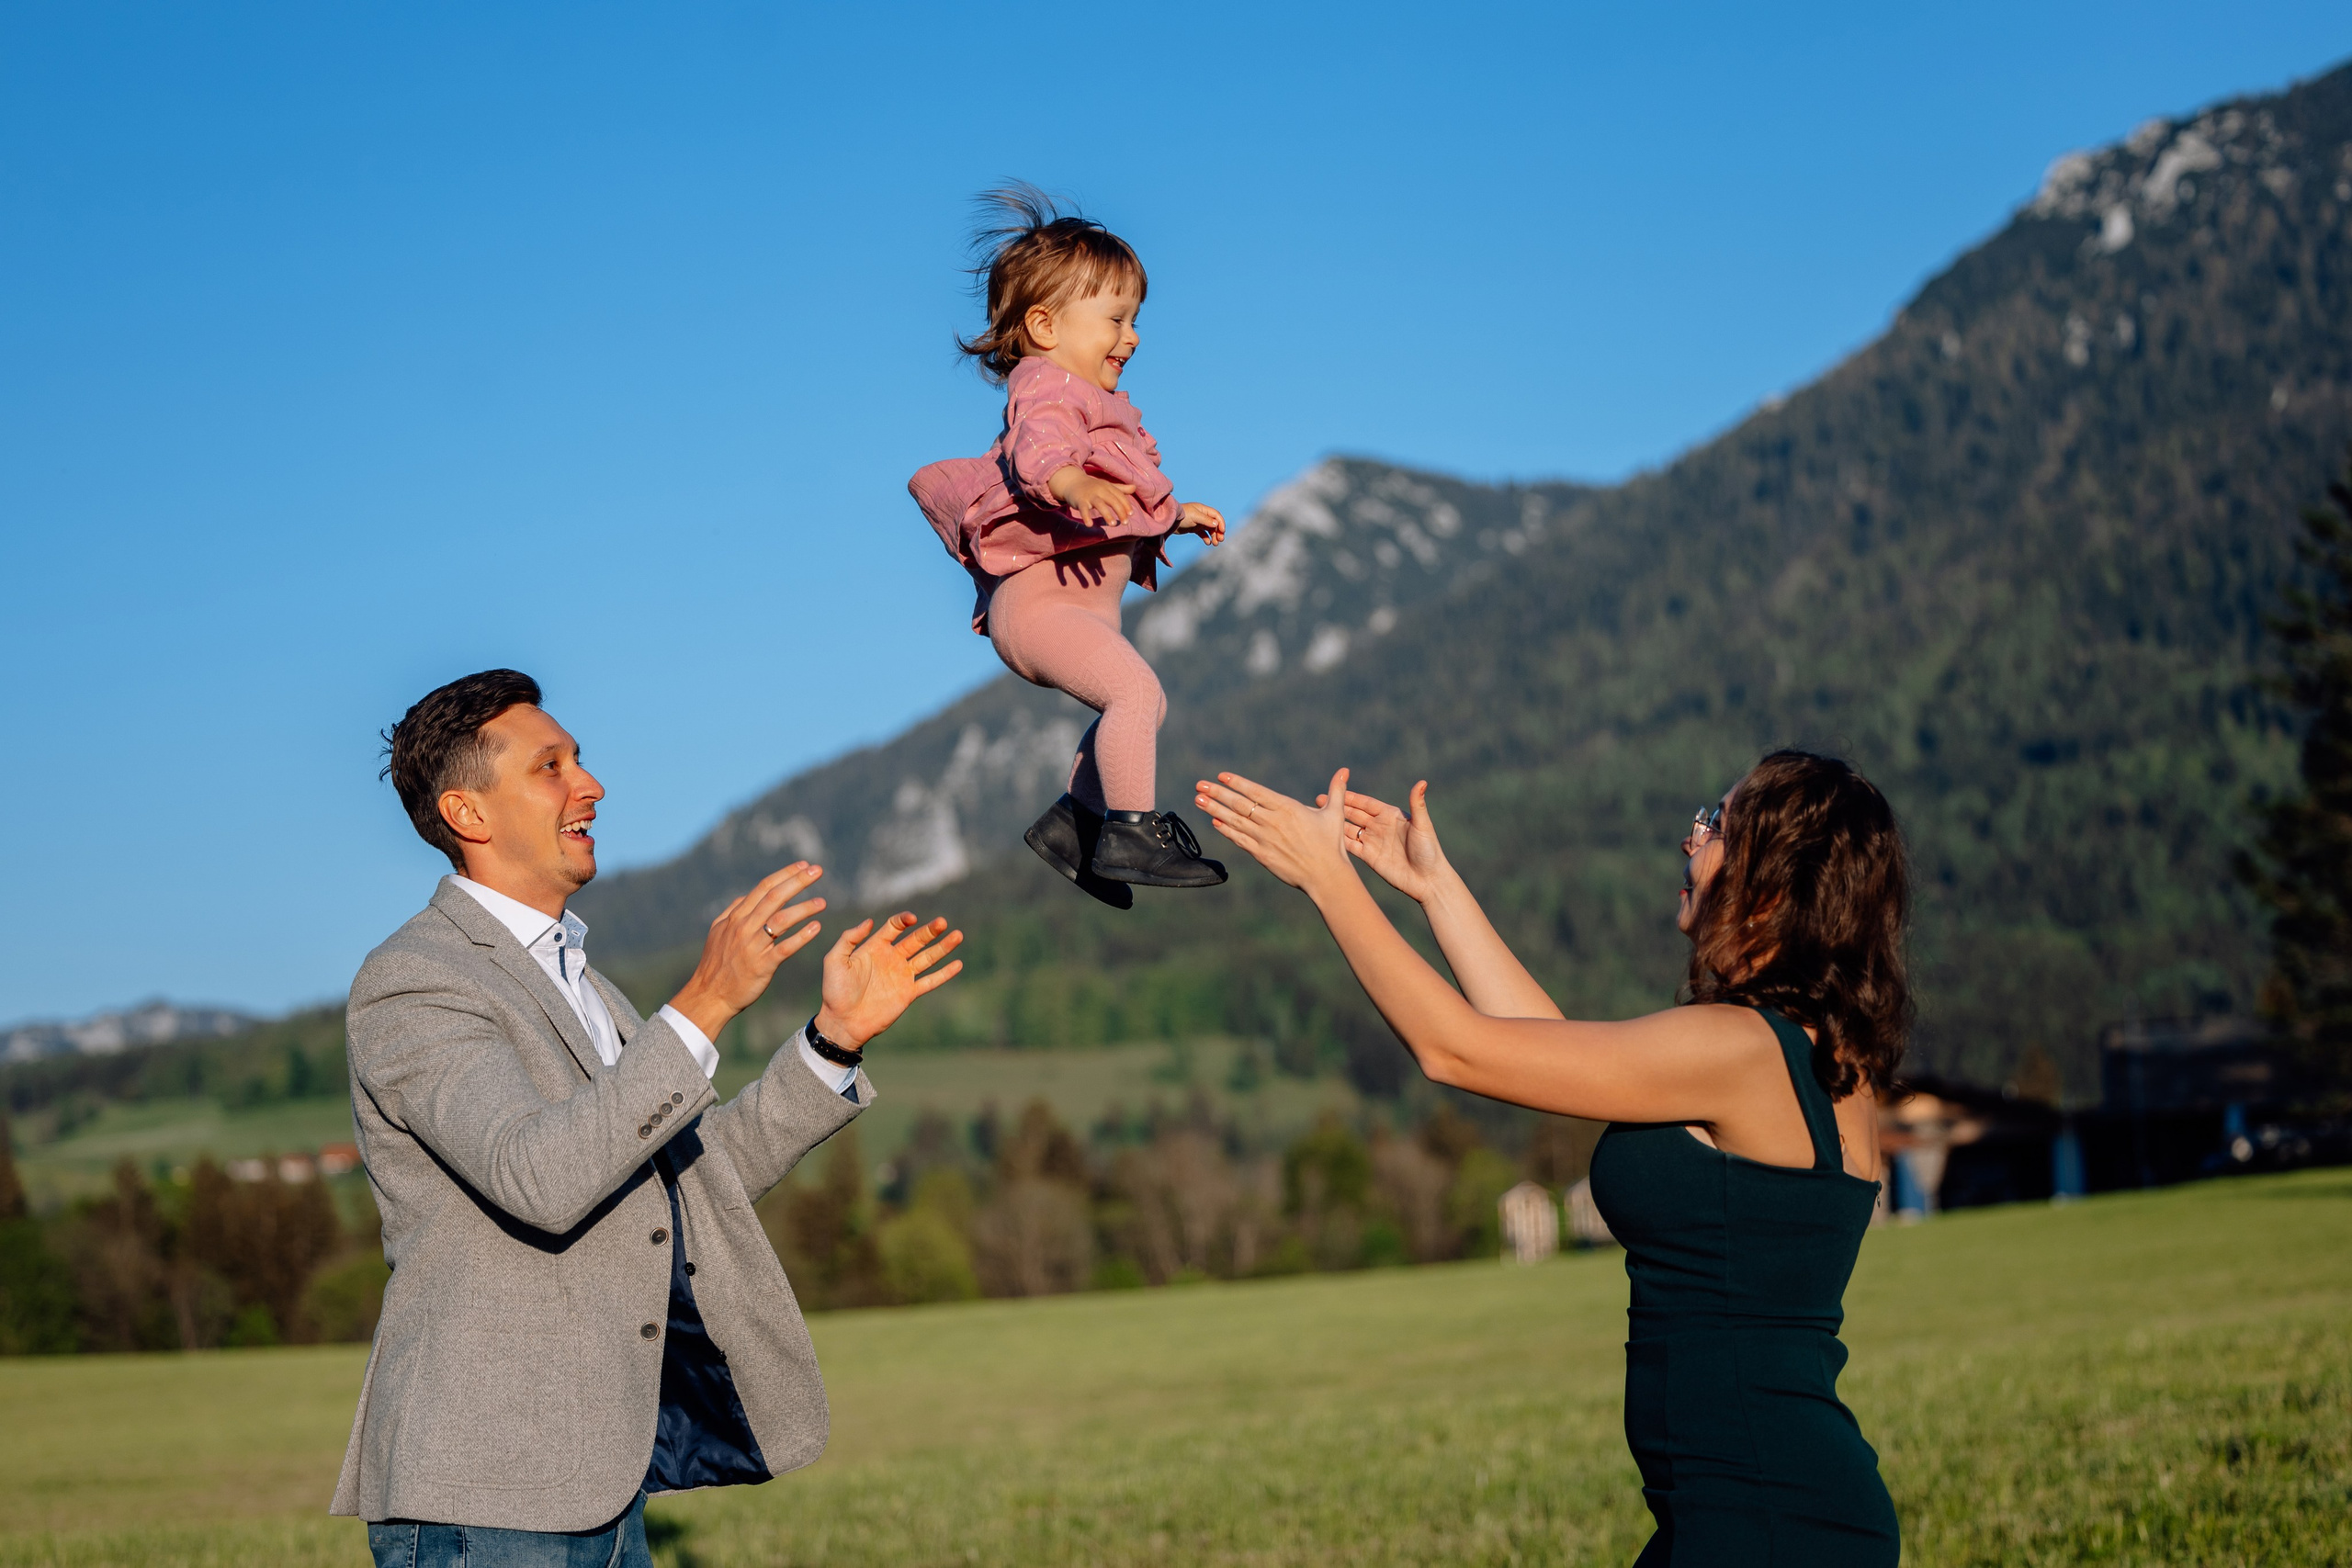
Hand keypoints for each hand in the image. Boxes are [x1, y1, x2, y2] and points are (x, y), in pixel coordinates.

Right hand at [669, 863, 829, 1042]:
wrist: (710, 995)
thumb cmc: (715, 964)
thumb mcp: (717, 933)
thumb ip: (732, 912)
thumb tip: (744, 897)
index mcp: (736, 917)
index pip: (764, 888)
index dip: (785, 874)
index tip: (804, 865)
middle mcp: (745, 927)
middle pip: (775, 898)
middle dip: (798, 882)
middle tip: (818, 871)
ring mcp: (753, 946)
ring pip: (782, 920)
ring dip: (804, 908)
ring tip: (823, 902)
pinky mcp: (762, 965)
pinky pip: (785, 948)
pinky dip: (801, 937)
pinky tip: (816, 928)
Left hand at [813, 911, 964, 1049]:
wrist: (843, 1022)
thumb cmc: (835, 991)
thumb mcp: (834, 960)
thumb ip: (849, 938)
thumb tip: (869, 921)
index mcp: (875, 947)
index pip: (894, 927)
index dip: (903, 920)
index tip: (911, 919)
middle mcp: (892, 958)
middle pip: (916, 939)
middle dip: (930, 931)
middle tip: (942, 922)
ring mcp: (902, 976)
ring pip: (927, 957)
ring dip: (943, 947)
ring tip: (958, 935)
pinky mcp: (909, 993)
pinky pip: (930, 981)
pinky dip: (944, 974)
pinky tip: (958, 964)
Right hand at [1049, 466, 1136, 524]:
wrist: (1072, 482)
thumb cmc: (1092, 486)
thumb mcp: (1106, 486)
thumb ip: (1120, 489)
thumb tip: (1135, 487)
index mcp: (1107, 486)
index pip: (1119, 495)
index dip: (1126, 505)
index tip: (1131, 514)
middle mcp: (1099, 490)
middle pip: (1112, 500)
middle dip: (1120, 511)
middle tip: (1125, 523)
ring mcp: (1089, 495)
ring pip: (1100, 505)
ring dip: (1107, 514)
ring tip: (1113, 524)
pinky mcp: (1080, 501)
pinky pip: (1083, 510)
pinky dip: (1086, 517)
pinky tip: (1090, 525)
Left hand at [1176, 501, 1225, 543]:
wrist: (1169, 521)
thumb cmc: (1182, 516)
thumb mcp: (1195, 517)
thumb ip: (1206, 520)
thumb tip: (1217, 524)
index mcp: (1203, 509)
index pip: (1216, 515)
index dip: (1221, 523)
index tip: (1222, 531)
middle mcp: (1202, 515)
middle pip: (1214, 524)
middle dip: (1218, 532)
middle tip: (1220, 540)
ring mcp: (1198, 522)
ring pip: (1209, 529)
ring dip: (1213, 536)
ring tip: (1214, 544)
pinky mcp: (1194, 528)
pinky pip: (1203, 534)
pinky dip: (1206, 538)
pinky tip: (1207, 543)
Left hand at [1195, 768, 1356, 896]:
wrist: (1326, 876)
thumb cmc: (1332, 845)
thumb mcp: (1335, 814)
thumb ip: (1336, 790)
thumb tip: (1344, 770)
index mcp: (1288, 808)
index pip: (1256, 791)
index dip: (1237, 783)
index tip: (1221, 776)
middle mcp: (1273, 822)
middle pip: (1239, 804)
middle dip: (1217, 793)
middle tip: (1200, 785)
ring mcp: (1265, 839)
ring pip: (1235, 821)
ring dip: (1215, 809)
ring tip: (1198, 800)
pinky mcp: (1262, 855)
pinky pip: (1239, 840)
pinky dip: (1226, 831)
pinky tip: (1214, 823)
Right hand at [1317, 779, 1452, 902]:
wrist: (1427, 880)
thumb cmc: (1429, 851)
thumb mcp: (1423, 825)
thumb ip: (1417, 804)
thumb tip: (1422, 782)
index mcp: (1390, 816)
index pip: (1366, 803)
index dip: (1351, 797)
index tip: (1335, 788)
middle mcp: (1379, 827)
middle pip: (1354, 814)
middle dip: (1337, 807)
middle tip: (1319, 799)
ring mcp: (1372, 842)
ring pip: (1349, 829)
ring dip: (1334, 823)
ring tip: (1317, 817)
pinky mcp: (1368, 857)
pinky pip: (1350, 846)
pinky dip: (1338, 841)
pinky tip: (1325, 837)